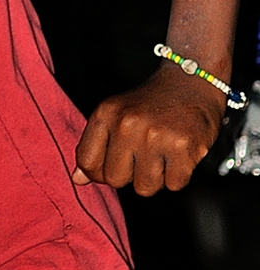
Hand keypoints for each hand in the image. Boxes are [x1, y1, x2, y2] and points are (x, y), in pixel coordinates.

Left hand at [72, 64, 225, 194]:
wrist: (191, 81)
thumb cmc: (152, 103)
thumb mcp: (116, 114)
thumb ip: (95, 145)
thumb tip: (78, 179)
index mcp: (106, 113)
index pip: (87, 162)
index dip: (101, 170)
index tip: (117, 161)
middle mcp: (127, 124)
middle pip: (115, 180)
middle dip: (130, 174)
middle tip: (145, 152)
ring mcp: (154, 136)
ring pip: (144, 188)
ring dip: (156, 176)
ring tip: (163, 151)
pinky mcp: (182, 147)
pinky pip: (174, 185)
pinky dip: (179, 174)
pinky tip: (180, 152)